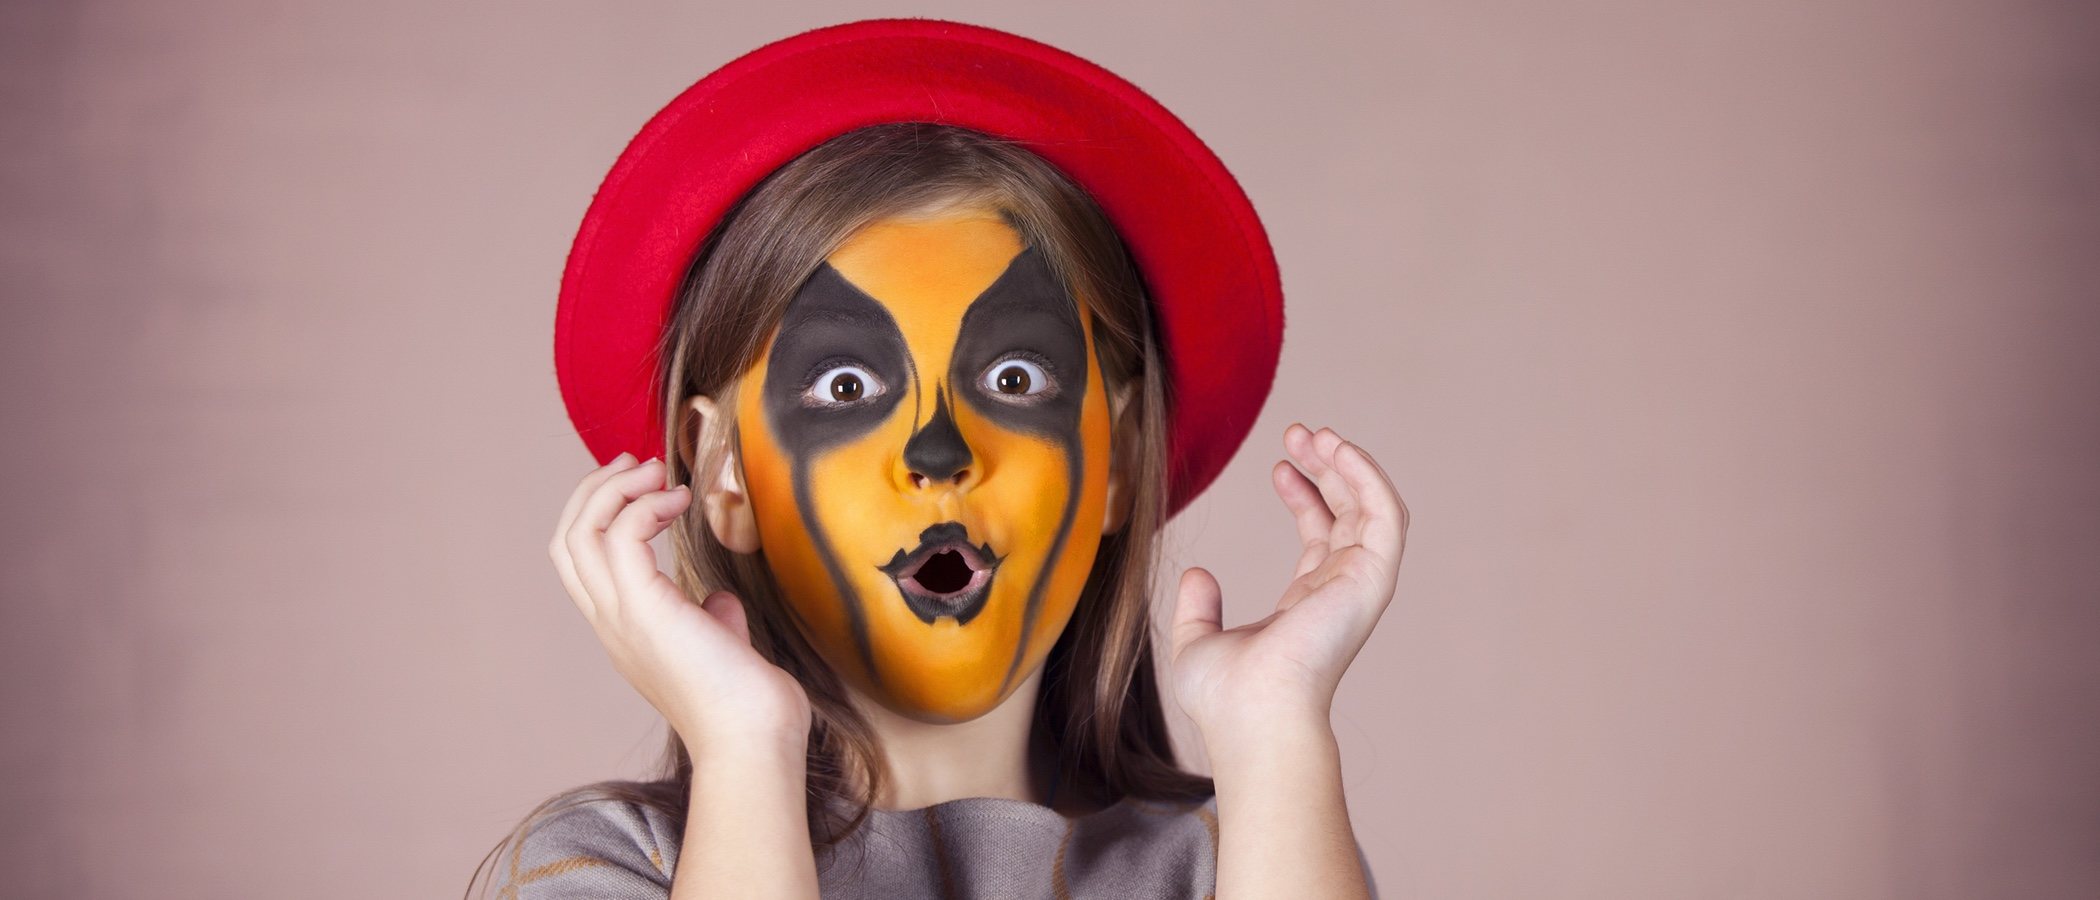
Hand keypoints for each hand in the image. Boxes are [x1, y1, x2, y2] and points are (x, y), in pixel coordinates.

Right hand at [550, 453, 810, 753]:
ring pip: (579, 533)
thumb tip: (719, 602)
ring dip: (615, 489)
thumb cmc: (746, 703)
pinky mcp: (643, 608)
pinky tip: (679, 501)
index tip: (642, 484)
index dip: (599, 514)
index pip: (580, 561)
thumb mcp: (722, 649)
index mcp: (623, 630)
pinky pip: (620, 537)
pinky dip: (644, 507)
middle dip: (595, 490)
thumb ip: (712, 621)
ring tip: (656, 473)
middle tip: (637, 463)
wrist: (753, 740)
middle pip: (566, 540)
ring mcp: (620, 617)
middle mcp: (611, 623)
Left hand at [1169, 424, 1409, 738]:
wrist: (1251, 714)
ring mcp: (1359, 585)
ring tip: (1316, 434)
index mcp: (1308, 605)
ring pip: (1372, 508)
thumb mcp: (1198, 642)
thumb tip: (1198, 574)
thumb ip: (1200, 608)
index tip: (1279, 464)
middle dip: (1328, 468)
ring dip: (1350, 465)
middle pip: (1348, 514)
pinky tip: (1337, 449)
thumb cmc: (1227, 698)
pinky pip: (1386, 515)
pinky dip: (1368, 476)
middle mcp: (1339, 592)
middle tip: (1297, 432)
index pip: (1320, 536)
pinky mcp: (1372, 579)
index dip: (1305, 494)